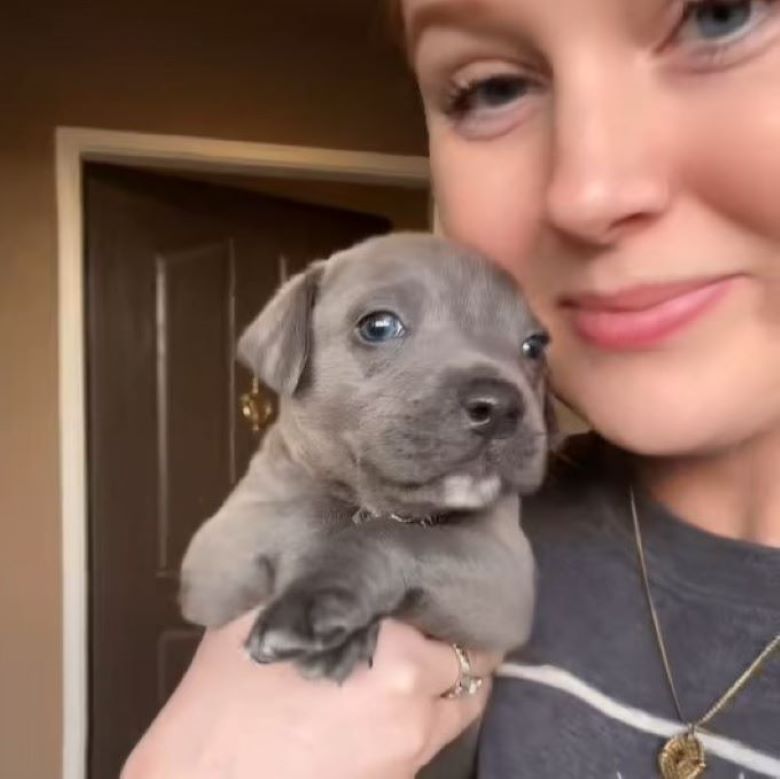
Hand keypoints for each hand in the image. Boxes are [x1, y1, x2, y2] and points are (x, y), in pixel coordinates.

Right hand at [121, 610, 500, 778]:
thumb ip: (319, 579)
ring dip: (444, 688)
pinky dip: (418, 722)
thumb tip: (339, 547)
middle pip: (472, 673)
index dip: (449, 607)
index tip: (438, 595)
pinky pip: (424, 746)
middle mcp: (416, 711)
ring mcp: (407, 759)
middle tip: (433, 629)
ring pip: (457, 714)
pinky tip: (380, 709)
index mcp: (396, 658)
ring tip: (413, 668)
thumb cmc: (227, 695)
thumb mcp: (270, 613)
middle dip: (458, 648)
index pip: (460, 626)